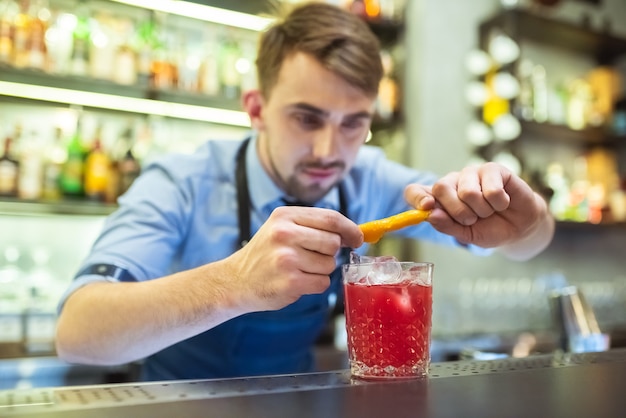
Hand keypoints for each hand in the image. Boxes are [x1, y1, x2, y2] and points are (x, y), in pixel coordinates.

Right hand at [224, 207, 362, 311]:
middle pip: (333, 242)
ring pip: (329, 265)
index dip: (350, 229)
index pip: (331, 218)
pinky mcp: (290, 282)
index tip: (357, 238)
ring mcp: (286, 259)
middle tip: (312, 257)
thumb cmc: (266, 254)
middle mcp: (284, 234)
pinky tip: (297, 281)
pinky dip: (315, 284)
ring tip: (299, 269)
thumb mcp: (282, 228)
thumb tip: (356, 233)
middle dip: (330, 253)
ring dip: (321, 270)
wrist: (236, 281)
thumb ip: (314, 226)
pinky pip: (322, 283)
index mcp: (285, 216)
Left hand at [404, 162, 553, 259]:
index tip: (427, 208)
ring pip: (468, 191)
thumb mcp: (466, 235)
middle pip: (441, 188)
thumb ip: (447, 226)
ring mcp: (471, 173)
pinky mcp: (493, 169)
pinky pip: (491, 189)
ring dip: (482, 210)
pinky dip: (499, 203)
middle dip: (459, 212)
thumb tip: (431, 215)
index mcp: (439, 199)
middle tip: (472, 219)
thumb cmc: (489, 229)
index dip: (417, 198)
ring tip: (489, 211)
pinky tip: (503, 202)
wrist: (519, 227)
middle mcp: (451, 182)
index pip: (414, 191)